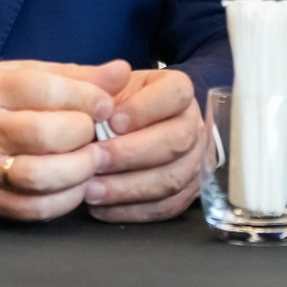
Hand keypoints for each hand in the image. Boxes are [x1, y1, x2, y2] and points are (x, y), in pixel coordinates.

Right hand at [0, 59, 128, 218]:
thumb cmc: (6, 101)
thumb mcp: (35, 76)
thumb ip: (80, 76)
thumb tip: (121, 72)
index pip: (47, 91)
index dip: (87, 98)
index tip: (107, 105)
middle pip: (44, 134)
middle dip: (83, 134)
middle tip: (96, 133)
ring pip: (38, 176)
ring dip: (78, 169)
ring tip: (92, 159)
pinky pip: (34, 208)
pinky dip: (66, 199)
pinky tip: (78, 184)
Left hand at [86, 67, 202, 222]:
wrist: (139, 127)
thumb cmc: (121, 105)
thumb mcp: (112, 85)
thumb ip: (105, 80)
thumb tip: (113, 75)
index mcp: (179, 91)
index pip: (175, 94)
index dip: (144, 109)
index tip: (111, 121)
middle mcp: (194, 125)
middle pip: (175, 141)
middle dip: (130, 154)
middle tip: (94, 160)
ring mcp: (195, 161)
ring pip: (171, 179)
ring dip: (127, 188)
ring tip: (91, 190)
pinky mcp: (186, 193)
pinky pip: (164, 207)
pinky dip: (131, 211)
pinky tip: (101, 207)